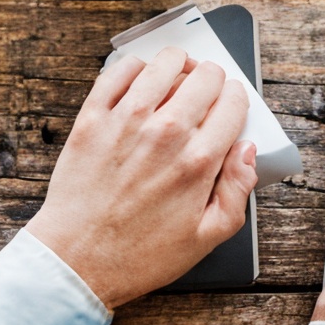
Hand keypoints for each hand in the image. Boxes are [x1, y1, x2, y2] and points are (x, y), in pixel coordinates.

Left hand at [25, 46, 258, 309]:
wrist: (75, 262)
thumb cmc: (140, 254)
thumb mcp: (208, 236)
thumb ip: (238, 190)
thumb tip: (248, 151)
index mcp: (198, 162)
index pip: (234, 101)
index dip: (237, 100)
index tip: (230, 109)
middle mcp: (166, 134)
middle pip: (206, 75)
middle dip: (213, 80)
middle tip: (206, 95)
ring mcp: (126, 122)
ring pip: (166, 62)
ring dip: (179, 65)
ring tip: (178, 78)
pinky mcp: (92, 119)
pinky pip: (119, 71)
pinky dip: (136, 67)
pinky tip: (142, 81)